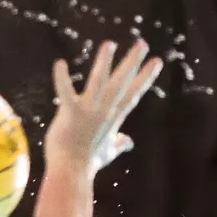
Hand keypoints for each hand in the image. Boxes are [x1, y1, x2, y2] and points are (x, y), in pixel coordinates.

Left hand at [44, 39, 162, 175]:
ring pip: (98, 81)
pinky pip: (65, 92)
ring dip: (103, 62)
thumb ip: (118, 144)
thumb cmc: (87, 163)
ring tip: (109, 43)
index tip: (156, 62)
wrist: (71, 172)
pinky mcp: (70, 113)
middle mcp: (104, 110)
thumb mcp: (108, 152)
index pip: (133, 93)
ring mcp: (89, 111)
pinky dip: (62, 79)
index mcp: (114, 117)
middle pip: (121, 82)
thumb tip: (128, 142)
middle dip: (132, 62)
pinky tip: (59, 63)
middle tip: (142, 43)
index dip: (145, 77)